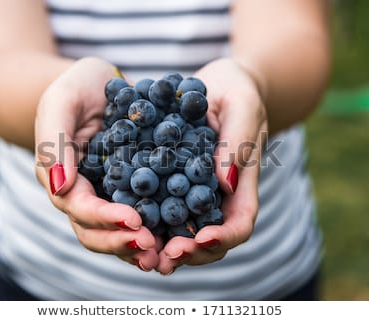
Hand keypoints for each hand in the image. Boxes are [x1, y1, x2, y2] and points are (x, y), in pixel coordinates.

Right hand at [35, 57, 158, 270]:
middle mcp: (83, 193)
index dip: (105, 218)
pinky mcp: (131, 187)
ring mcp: (107, 193)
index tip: (134, 221)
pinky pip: (142, 211)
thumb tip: (59, 189)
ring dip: (138, 245)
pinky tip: (176, 233)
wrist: (99, 83)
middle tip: (152, 248)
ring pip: (117, 230)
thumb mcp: (62, 103)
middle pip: (95, 230)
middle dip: (122, 242)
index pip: (80, 208)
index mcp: (62, 178)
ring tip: (163, 254)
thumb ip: (55, 143)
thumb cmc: (75, 88)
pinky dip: (155, 227)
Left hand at [156, 58, 267, 273]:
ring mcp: (194, 192)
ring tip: (140, 250)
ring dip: (164, 245)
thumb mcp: (241, 104)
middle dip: (188, 252)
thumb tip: (225, 184)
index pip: (239, 224)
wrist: (216, 84)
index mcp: (241, 183)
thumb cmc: (236, 90)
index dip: (222, 238)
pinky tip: (126, 220)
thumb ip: (236, 142)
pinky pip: (161, 206)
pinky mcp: (172, 180)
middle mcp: (218, 195)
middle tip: (161, 257)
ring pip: (183, 231)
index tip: (199, 239)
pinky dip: (147, 219)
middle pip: (210, 239)